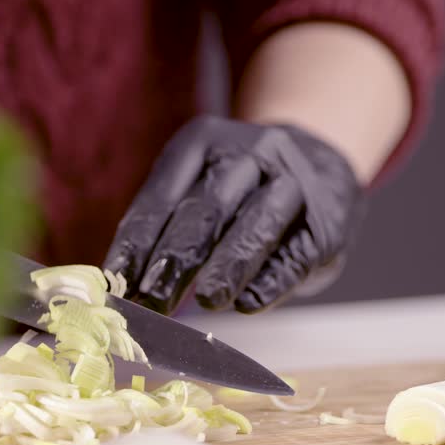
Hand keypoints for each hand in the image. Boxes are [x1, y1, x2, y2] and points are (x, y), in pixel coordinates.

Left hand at [102, 115, 364, 314]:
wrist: (323, 165)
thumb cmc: (242, 192)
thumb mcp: (201, 186)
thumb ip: (166, 227)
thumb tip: (122, 282)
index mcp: (204, 141)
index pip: (162, 196)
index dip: (138, 242)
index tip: (118, 281)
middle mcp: (252, 154)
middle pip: (207, 209)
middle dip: (176, 258)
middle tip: (152, 299)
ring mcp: (295, 184)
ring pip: (256, 225)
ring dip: (228, 265)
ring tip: (207, 301)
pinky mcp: (326, 225)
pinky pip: (295, 255)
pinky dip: (270, 282)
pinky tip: (249, 303)